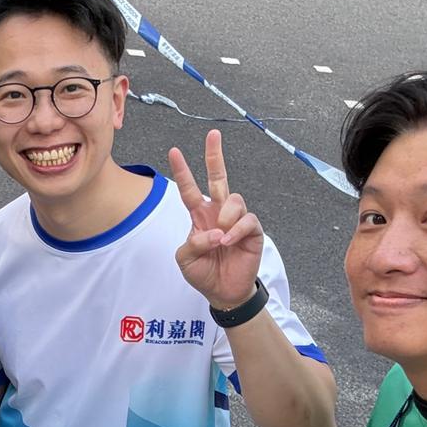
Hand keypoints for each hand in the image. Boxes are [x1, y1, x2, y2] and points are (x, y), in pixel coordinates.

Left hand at [169, 129, 265, 311]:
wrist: (223, 292)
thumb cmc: (204, 273)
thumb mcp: (186, 259)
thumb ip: (192, 243)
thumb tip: (213, 231)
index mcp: (200, 216)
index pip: (189, 189)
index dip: (182, 171)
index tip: (174, 151)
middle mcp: (218, 213)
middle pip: (219, 177)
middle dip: (215, 155)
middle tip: (213, 134)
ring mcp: (236, 220)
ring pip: (234, 199)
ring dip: (225, 216)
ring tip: (221, 237)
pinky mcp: (252, 231)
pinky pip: (247, 220)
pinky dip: (236, 230)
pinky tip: (229, 241)